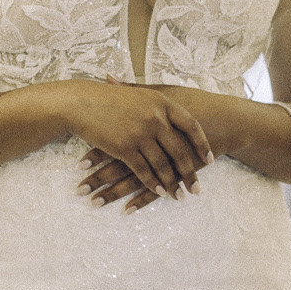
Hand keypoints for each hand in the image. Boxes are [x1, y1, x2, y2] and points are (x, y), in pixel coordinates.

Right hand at [67, 75, 212, 212]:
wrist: (80, 102)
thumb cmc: (108, 97)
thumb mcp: (138, 94)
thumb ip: (157, 104)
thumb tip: (175, 114)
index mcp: (162, 102)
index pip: (191, 126)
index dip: (202, 144)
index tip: (210, 159)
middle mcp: (155, 118)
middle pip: (180, 150)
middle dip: (190, 172)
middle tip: (196, 188)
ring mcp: (141, 133)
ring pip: (163, 165)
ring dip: (172, 183)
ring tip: (180, 196)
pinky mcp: (125, 148)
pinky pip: (144, 171)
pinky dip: (153, 184)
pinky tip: (160, 193)